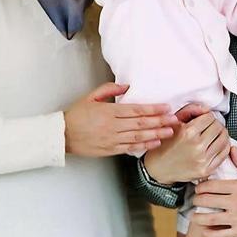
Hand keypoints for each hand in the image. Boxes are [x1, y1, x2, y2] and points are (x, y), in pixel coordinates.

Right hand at [63, 82, 177, 156]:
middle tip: (174, 120)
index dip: (153, 109)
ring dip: (155, 134)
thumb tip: (126, 86)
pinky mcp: (110, 150)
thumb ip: (109, 89)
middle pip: (141, 123)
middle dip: (159, 121)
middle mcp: (112, 126)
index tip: (166, 107)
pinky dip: (143, 145)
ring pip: (138, 136)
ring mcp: (112, 139)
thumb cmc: (76, 115)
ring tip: (169, 132)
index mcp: (109, 112)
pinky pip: (130, 148)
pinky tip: (154, 143)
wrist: (62, 135)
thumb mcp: (91, 96)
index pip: (136, 110)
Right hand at [143, 108, 229, 183]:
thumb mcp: (174, 122)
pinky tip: (217, 144)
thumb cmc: (165, 143)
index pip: (210, 117)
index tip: (204, 119)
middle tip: (211, 126)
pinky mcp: (206, 170)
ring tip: (215, 134)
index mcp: (188, 132)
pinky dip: (224, 146)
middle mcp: (197, 146)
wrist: (159, 168)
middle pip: (219, 127)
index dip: (207, 116)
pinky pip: (224, 154)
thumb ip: (190, 110)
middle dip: (215, 124)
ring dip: (221, 134)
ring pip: (224, 140)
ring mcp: (202, 160)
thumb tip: (206, 108)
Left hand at [191, 147, 236, 236]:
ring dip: (199, 217)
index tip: (198, 187)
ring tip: (194, 215)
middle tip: (194, 199)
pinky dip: (210, 232)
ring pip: (210, 219)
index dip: (201, 186)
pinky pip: (221, 234)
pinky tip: (206, 229)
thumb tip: (232, 149)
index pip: (211, 185)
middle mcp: (236, 203)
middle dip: (197, 200)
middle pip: (207, 201)